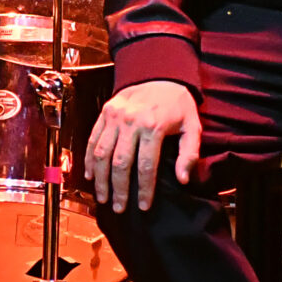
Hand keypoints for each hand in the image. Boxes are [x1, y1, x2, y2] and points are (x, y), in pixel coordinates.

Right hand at [87, 81, 201, 212]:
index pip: (146, 166)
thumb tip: (182, 179)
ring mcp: (115, 116)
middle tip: (119, 208)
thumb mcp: (192, 126)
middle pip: (120, 163)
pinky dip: (89, 159)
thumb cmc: (178, 104)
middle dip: (119, 189)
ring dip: (101, 179)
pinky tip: (91, 175)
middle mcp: (131, 122)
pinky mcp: (105, 112)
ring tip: (103, 197)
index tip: (143, 206)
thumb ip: (189, 153)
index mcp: (153, 126)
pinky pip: (93, 139)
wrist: (160, 74)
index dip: (144, 189)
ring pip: (102, 153)